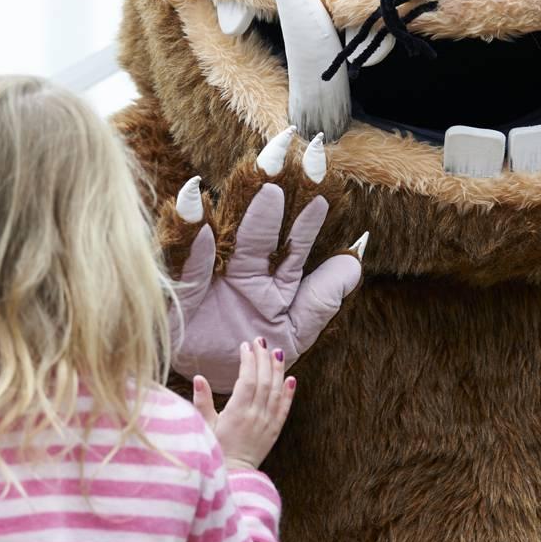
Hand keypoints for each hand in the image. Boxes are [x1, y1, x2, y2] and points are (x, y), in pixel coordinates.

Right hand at [163, 128, 363, 392]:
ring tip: (250, 181)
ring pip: (228, 242)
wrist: (218, 388)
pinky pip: (189, 264)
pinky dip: (192, 234)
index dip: (308, 219)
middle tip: (279, 153)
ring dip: (238, 211)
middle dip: (270, 195)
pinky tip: (194, 200)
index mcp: (275, 282)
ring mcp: (215, 281)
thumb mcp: (297, 328)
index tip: (320, 183)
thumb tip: (356, 259)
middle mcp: (245, 275)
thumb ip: (324, 296)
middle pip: (260, 233)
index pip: (295, 244)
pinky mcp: (184, 292)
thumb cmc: (259, 353)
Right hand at [190, 338, 295, 470]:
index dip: (248, 361)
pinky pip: (285, 408)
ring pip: (277, 391)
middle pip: (264, 381)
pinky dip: (289, 393)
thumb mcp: (204, 426)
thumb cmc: (215, 449)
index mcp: (237, 413)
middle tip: (260, 341)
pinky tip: (291, 378)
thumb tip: (198, 378)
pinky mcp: (274, 430)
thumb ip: (202, 401)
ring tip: (276, 352)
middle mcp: (255, 416)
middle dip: (263, 358)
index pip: (247, 380)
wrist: (233, 475)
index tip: (245, 347)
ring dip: (277, 370)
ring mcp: (267, 423)